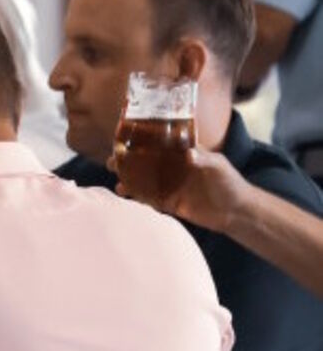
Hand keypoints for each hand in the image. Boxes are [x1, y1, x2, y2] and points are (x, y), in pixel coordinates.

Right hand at [107, 145, 248, 233]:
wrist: (237, 212)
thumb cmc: (231, 183)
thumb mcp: (219, 166)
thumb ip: (204, 159)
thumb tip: (189, 154)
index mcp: (184, 154)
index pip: (160, 143)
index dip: (143, 140)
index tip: (126, 138)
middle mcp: (174, 168)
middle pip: (147, 162)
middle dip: (129, 161)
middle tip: (113, 161)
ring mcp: (172, 186)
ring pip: (145, 181)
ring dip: (130, 180)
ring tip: (117, 181)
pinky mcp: (172, 203)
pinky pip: (151, 199)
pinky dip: (138, 197)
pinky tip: (126, 196)